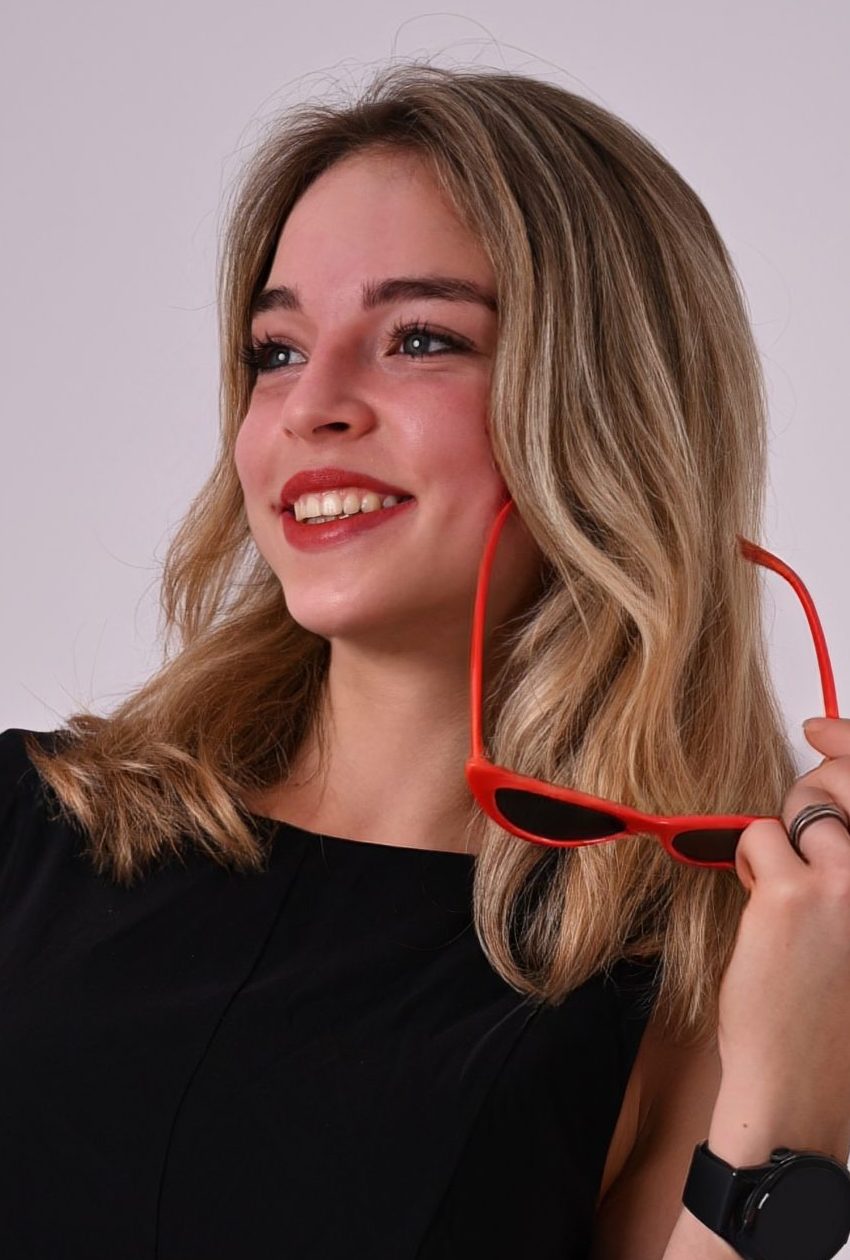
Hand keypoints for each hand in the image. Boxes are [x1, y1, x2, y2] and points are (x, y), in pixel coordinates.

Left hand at [711, 717, 849, 1162]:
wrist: (805, 1091)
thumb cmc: (834, 1020)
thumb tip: (827, 805)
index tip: (822, 725)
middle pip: (843, 783)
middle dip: (812, 789)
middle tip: (796, 832)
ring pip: (797, 810)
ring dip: (779, 842)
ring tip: (779, 894)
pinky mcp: (795, 892)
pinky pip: (758, 837)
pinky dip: (749, 863)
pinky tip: (760, 912)